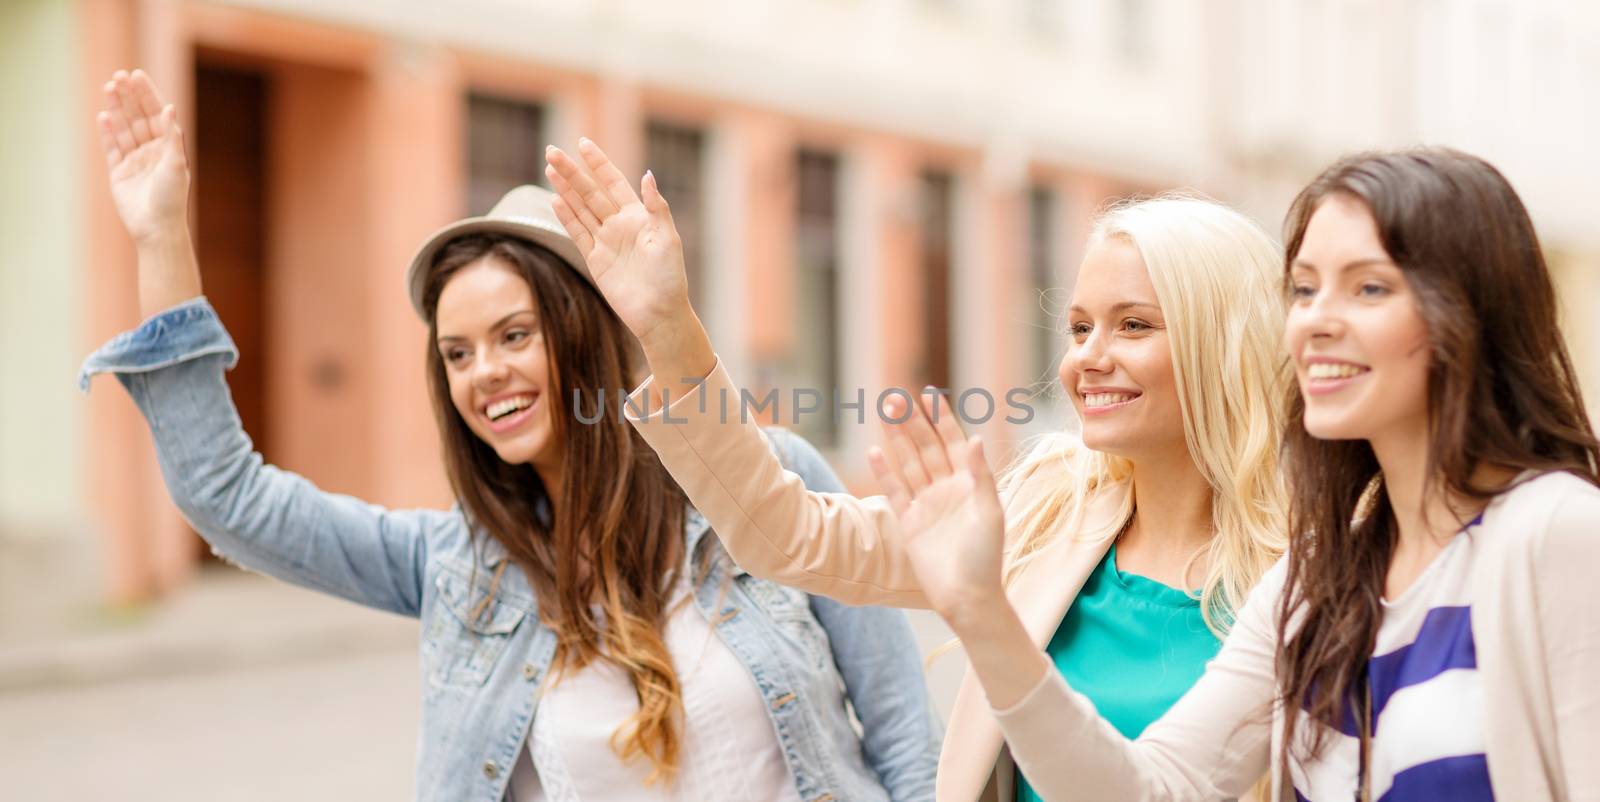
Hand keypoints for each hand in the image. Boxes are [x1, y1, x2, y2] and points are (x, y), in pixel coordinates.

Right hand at [98, 69, 189, 245]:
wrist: (157, 228)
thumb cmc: (172, 198)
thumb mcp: (176, 164)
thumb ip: (172, 137)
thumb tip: (170, 108)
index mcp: (169, 148)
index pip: (156, 114)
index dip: (147, 94)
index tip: (137, 75)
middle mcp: (152, 151)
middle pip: (138, 117)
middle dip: (129, 96)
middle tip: (119, 76)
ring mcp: (134, 161)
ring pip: (123, 129)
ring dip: (116, 108)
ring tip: (109, 87)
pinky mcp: (119, 172)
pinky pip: (112, 148)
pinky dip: (107, 131)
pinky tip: (103, 115)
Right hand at [544, 140, 693, 352]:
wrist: (659, 313)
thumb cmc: (670, 277)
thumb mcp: (668, 239)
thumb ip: (657, 207)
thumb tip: (647, 175)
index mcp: (639, 216)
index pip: (613, 183)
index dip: (598, 163)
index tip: (583, 143)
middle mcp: (620, 225)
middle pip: (591, 192)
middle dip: (572, 172)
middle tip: (552, 150)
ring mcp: (606, 242)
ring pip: (581, 209)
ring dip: (565, 189)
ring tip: (549, 168)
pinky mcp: (595, 260)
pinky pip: (578, 233)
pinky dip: (566, 217)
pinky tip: (555, 200)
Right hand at [868, 391, 1007, 623]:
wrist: (967, 596)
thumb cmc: (986, 557)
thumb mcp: (989, 513)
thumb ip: (980, 476)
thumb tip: (974, 438)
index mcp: (970, 484)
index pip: (954, 443)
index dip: (942, 419)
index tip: (930, 395)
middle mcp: (947, 489)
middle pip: (926, 448)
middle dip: (912, 422)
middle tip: (895, 397)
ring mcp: (926, 504)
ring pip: (909, 463)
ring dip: (897, 438)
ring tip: (884, 412)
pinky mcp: (909, 523)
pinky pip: (895, 492)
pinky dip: (884, 472)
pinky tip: (874, 451)